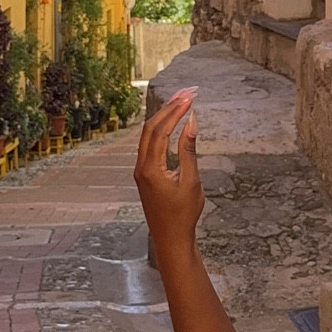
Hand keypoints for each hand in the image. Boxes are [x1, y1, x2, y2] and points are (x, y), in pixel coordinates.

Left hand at [135, 89, 203, 259]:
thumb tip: (190, 123)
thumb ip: (189, 151)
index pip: (160, 131)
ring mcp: (141, 170)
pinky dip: (161, 130)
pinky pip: (150, 145)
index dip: (175, 112)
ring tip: (181, 101)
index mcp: (150, 169)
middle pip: (150, 128)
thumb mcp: (191, 182)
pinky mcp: (145, 174)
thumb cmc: (183, 215)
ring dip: (164, 117)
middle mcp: (141, 167)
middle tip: (187, 93)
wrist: (171, 238)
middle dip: (168, 108)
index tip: (189, 98)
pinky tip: (173, 122)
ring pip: (148, 135)